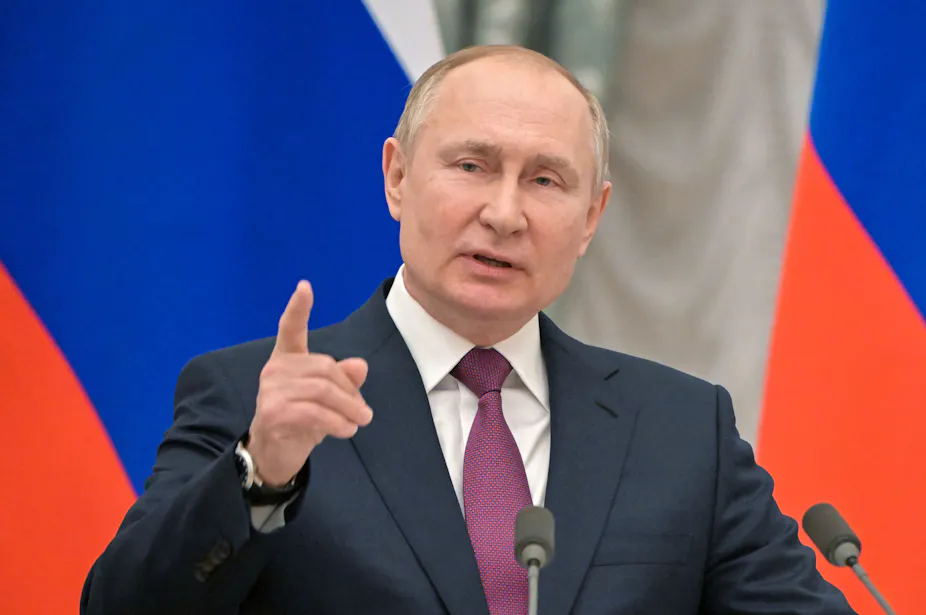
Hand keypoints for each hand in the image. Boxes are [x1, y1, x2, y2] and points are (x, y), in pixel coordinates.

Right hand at [247, 281, 371, 485]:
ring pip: (322, 391)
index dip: (298, 308)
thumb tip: (360, 365)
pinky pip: (316, 413)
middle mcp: (275, 370)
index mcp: (286, 359)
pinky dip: (338, 423)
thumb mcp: (327, 399)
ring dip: (349, 408)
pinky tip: (347, 431)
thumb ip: (343, 380)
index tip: (305, 286)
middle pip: (324, 368)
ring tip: (361, 421)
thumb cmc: (301, 420)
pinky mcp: (274, 414)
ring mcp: (271, 391)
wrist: (273, 454)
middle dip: (350, 390)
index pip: (290, 329)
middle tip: (364, 411)